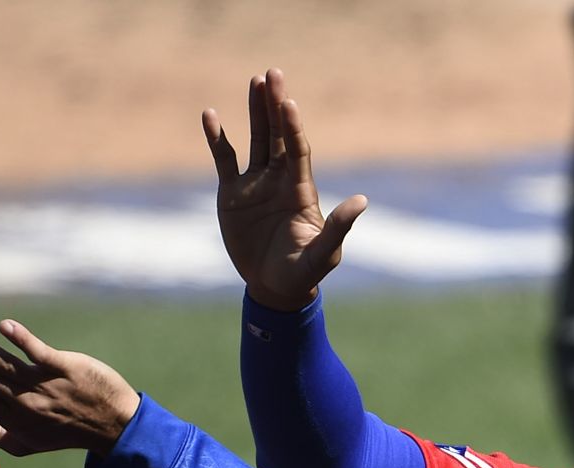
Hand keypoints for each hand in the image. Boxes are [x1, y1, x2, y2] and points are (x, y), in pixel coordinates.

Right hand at [0, 320, 140, 456]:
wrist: (114, 426)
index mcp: (12, 422)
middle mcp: (26, 406)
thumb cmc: (62, 430)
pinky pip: (40, 354)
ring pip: (6, 366)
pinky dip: (22, 341)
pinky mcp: (67, 369)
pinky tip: (4, 326)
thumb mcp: (21, 443)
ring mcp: (47, 387)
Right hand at [204, 69, 367, 312]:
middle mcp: (279, 180)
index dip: (292, 127)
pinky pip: (224, 160)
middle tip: (273, 73)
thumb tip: (362, 201)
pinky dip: (217, 139)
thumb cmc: (304, 273)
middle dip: (275, 106)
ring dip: (255, 112)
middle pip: (278, 135)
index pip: (297, 150)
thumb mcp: (324, 254)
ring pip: (256, 140)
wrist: (275, 288)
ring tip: (255, 81)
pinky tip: (211, 115)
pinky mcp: (233, 194)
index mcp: (301, 190)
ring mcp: (256, 185)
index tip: (288, 102)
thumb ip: (339, 227)